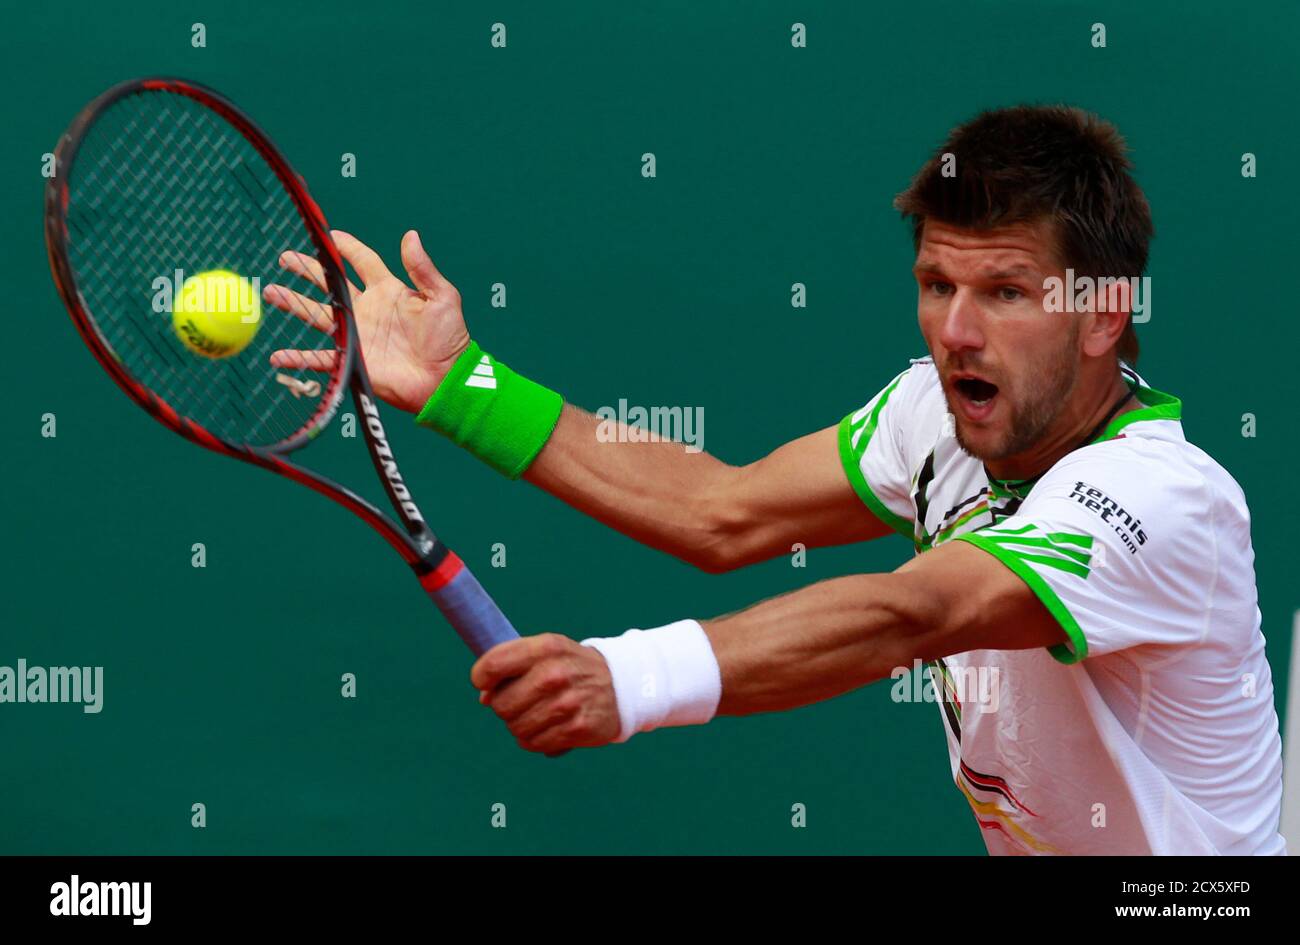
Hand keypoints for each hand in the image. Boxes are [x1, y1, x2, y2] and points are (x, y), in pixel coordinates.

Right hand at [262, 229, 470, 413]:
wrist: (446, 379)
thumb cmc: (450, 339)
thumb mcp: (442, 297)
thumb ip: (423, 268)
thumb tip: (411, 235)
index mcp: (389, 290)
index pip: (362, 262)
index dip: (346, 248)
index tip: (328, 235)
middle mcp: (368, 310)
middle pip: (331, 285)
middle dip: (308, 271)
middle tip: (285, 258)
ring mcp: (358, 334)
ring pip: (318, 315)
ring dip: (294, 304)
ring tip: (271, 292)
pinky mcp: (355, 359)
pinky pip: (322, 357)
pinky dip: (299, 358)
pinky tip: (279, 355)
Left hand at [471, 634, 621, 753]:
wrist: (622, 684)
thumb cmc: (571, 667)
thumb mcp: (546, 652)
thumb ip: (511, 665)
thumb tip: (485, 697)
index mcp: (545, 648)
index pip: (493, 664)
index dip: (482, 677)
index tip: (486, 682)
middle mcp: (556, 674)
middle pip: (501, 705)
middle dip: (505, 705)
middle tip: (523, 699)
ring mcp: (567, 703)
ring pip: (515, 728)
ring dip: (521, 724)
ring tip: (539, 713)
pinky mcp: (576, 729)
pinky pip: (534, 744)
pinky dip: (537, 739)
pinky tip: (551, 726)